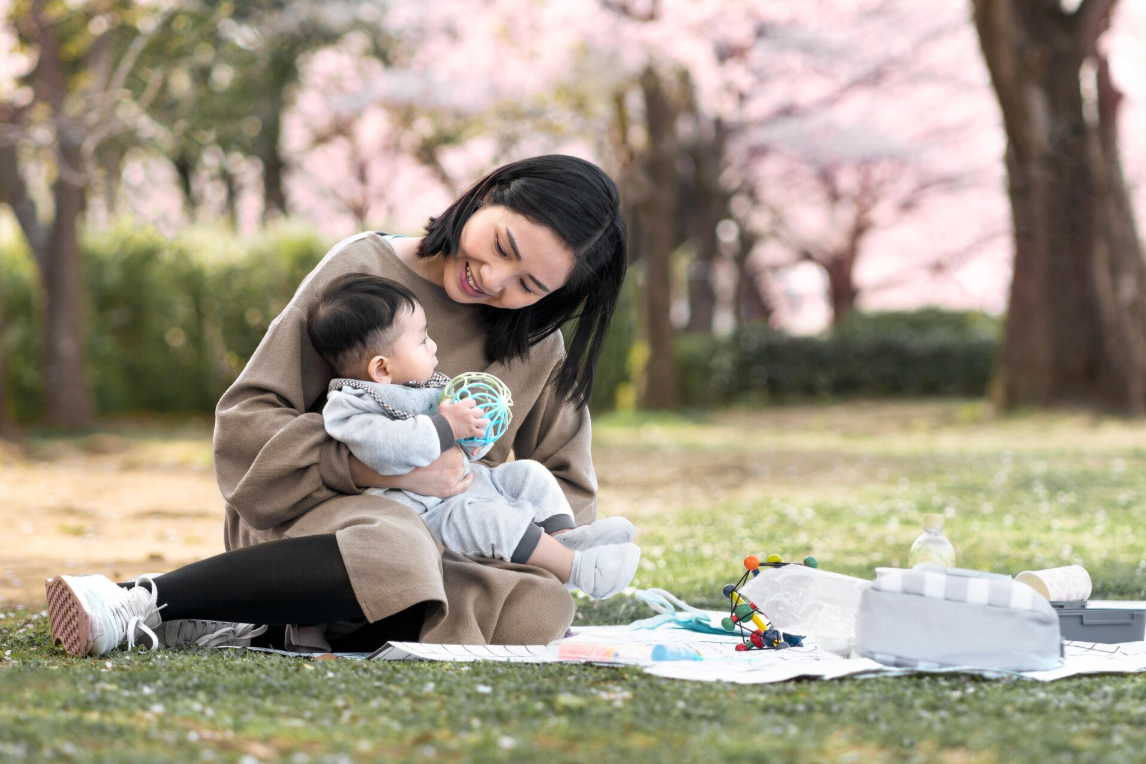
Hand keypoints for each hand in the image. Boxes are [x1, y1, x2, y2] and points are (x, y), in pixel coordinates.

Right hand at [349, 447, 473, 497]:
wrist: (402, 473)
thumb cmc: (414, 455)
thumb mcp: (430, 440)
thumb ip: (442, 437)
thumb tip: (447, 428)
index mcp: (453, 451)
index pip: (457, 449)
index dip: (451, 450)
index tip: (445, 451)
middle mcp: (456, 464)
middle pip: (460, 460)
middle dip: (453, 459)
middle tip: (442, 461)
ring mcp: (453, 478)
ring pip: (461, 470)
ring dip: (457, 468)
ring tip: (446, 468)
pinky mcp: (448, 489)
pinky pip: (464, 485)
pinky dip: (468, 480)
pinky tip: (470, 476)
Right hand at [438, 397, 488, 440]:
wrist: (441, 429)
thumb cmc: (442, 417)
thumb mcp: (442, 406)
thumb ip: (447, 401)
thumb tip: (450, 399)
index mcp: (462, 406)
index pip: (473, 402)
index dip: (472, 405)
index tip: (469, 409)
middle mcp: (468, 413)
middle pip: (481, 412)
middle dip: (478, 415)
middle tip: (474, 418)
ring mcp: (471, 423)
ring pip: (484, 422)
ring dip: (481, 424)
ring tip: (477, 425)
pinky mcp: (471, 431)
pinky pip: (481, 433)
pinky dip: (480, 434)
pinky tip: (476, 433)